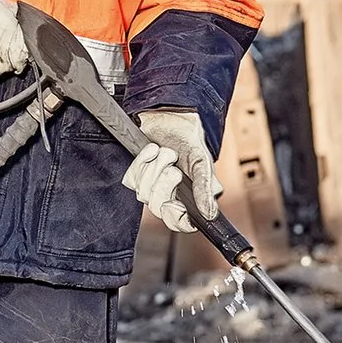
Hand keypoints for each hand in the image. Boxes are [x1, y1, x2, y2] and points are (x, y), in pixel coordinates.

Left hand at [123, 108, 219, 231]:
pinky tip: (152, 150)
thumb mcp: (202, 162)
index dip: (175, 218)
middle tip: (174, 168)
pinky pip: (132, 178)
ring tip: (166, 153)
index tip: (173, 205)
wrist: (170, 118)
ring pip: (143, 193)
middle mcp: (169, 197)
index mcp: (188, 199)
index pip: (180, 224)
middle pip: (158, 208)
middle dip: (164, 184)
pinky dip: (142, 160)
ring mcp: (150, 188)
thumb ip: (205, 188)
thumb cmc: (189, 141)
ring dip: (155, 168)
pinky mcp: (135, 176)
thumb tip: (209, 214)